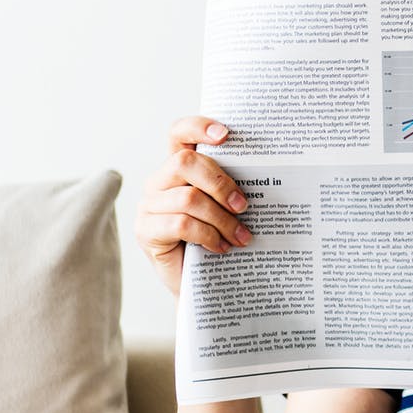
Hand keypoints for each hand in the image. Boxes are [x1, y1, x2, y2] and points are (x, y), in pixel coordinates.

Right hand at [134, 116, 251, 298]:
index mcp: (180, 168)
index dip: (198, 127)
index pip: (179, 133)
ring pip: (189, 198)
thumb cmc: (220, 240)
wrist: (205, 284)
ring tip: (241, 237)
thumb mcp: (229, 209)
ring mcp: (148, 206)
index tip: (226, 134)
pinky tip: (221, 247)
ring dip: (222, 219)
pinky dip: (208, 236)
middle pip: (184, 163)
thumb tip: (267, 174)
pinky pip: (181, 224)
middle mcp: (159, 182)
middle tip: (244, 207)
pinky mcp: (145, 231)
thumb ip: (233, 188)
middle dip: (220, 183)